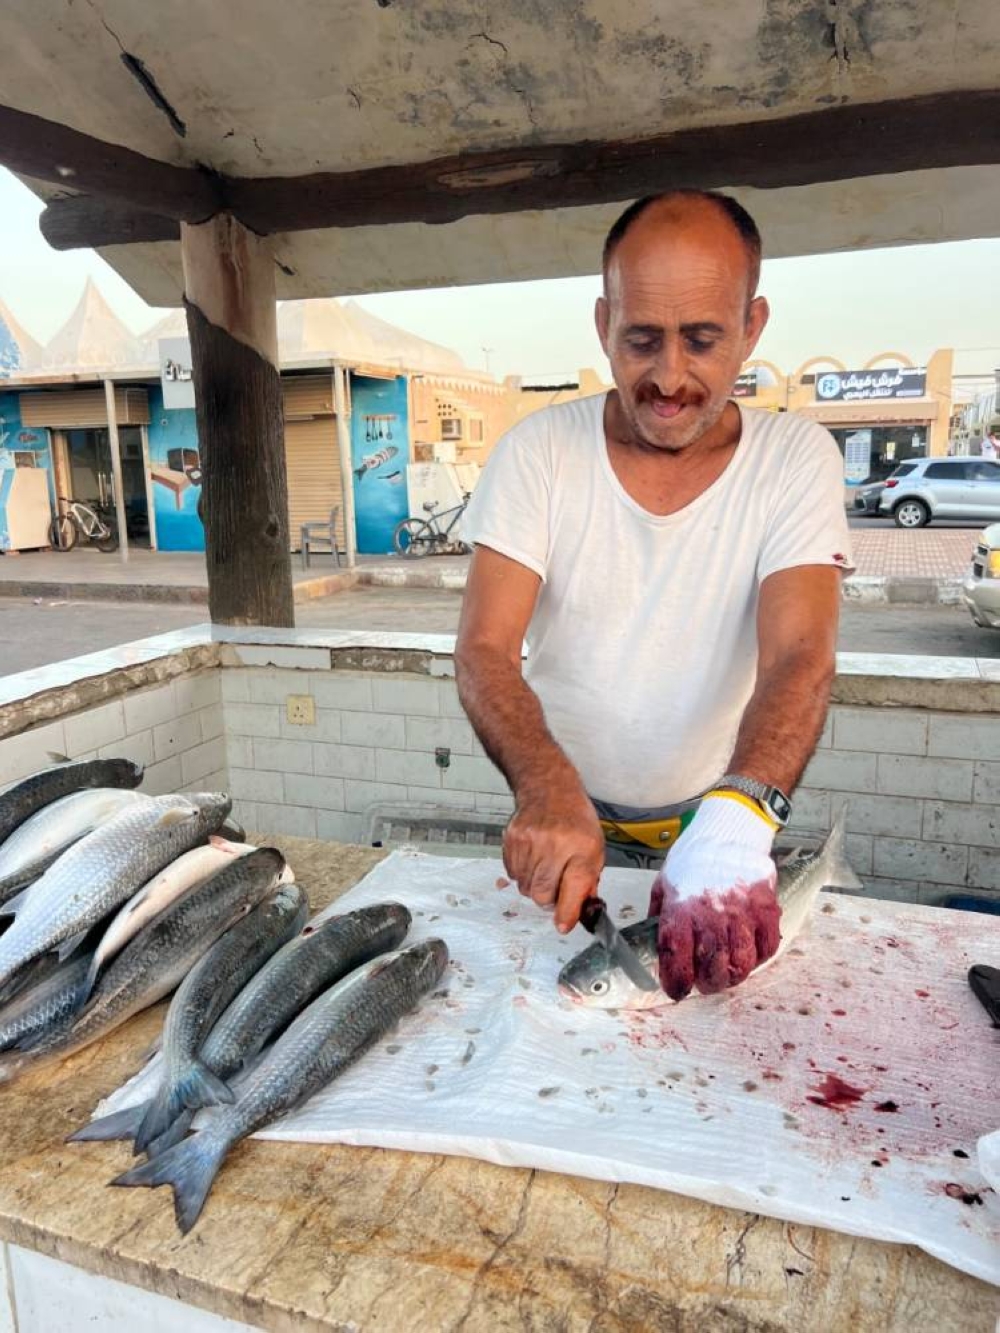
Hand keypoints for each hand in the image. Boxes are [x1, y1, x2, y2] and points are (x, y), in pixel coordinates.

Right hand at [503, 783, 604, 933]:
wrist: (548, 789)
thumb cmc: (576, 821)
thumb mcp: (594, 849)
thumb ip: (587, 882)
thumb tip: (576, 913)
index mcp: (582, 847)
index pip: (574, 888)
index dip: (567, 913)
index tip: (563, 925)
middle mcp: (555, 844)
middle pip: (543, 894)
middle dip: (549, 900)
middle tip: (556, 888)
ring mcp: (530, 841)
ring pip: (525, 887)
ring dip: (534, 886)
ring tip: (544, 868)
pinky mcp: (512, 840)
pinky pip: (512, 874)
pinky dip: (522, 874)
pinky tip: (532, 859)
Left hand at [648, 793, 780, 999]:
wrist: (728, 831)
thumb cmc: (694, 857)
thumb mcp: (664, 884)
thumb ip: (661, 917)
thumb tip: (658, 947)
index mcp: (681, 910)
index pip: (676, 959)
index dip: (676, 982)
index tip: (676, 990)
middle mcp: (711, 915)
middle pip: (713, 969)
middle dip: (707, 984)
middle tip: (705, 983)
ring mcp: (742, 914)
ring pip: (741, 964)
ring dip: (733, 976)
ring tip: (727, 974)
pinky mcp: (765, 909)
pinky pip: (766, 948)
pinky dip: (758, 959)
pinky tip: (749, 954)